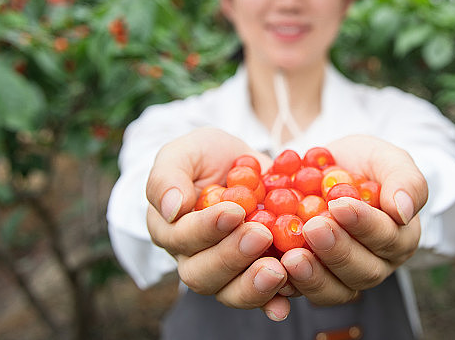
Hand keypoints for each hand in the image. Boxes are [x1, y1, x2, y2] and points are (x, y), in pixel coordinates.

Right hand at [145, 127, 291, 320]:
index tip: (235, 211)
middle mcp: (193, 257)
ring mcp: (224, 271)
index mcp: (169, 229)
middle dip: (232, 257)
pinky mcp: (253, 274)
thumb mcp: (183, 153)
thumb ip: (168, 177)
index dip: (208, 228)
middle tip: (261, 235)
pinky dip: (273, 302)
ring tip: (278, 271)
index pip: (182, 237)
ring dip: (252, 286)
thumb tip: (172, 209)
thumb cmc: (204, 156)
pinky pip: (260, 297)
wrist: (239, 164)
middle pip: (203, 274)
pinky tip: (286, 301)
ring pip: (229, 292)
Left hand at [280, 135, 426, 304]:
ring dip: (314, 276)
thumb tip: (403, 211)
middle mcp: (375, 263)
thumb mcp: (386, 158)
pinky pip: (304, 291)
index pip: (387, 237)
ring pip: (335, 290)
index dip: (364, 224)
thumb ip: (404, 180)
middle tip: (312, 228)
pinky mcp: (313, 280)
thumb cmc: (363, 162)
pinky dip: (290, 284)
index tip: (340, 205)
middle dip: (337, 250)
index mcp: (399, 237)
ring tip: (291, 257)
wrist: (324, 169)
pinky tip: (274, 268)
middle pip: (362, 270)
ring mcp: (343, 277)